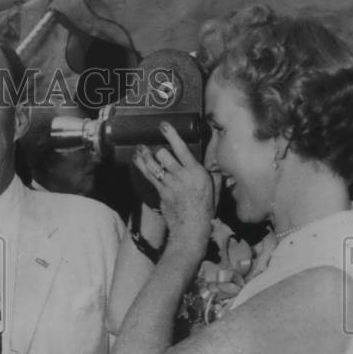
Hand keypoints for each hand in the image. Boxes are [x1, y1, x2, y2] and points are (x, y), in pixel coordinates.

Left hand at [132, 122, 216, 255]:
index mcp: (197, 172)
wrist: (192, 228)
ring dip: (144, 155)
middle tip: (154, 147)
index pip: (182, 148)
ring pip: (153, 164)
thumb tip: (215, 168)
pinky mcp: (160, 192)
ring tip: (139, 148)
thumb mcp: (215, 190)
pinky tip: (137, 160)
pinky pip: (148, 176)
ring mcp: (169, 184)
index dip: (172, 135)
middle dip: (158, 149)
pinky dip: (142, 167)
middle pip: (164, 154)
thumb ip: (214, 176)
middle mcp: (181, 175)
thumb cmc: (206, 210)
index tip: (164, 126)